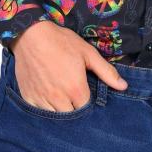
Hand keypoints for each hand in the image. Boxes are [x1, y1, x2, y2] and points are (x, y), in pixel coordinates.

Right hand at [9, 21, 127, 111]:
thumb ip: (106, 71)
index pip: (86, 109)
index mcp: (75, 89)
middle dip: (74, 107)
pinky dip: (44, 107)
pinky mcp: (28, 97)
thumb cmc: (61, 42)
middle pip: (71, 115)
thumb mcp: (87, 53)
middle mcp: (58, 99)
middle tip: (73, 94)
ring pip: (54, 116)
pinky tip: (47, 95)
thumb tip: (123, 86)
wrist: (30, 35)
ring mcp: (42, 99)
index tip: (86, 93)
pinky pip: (39, 112)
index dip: (87, 102)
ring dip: (60, 110)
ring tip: (61, 96)